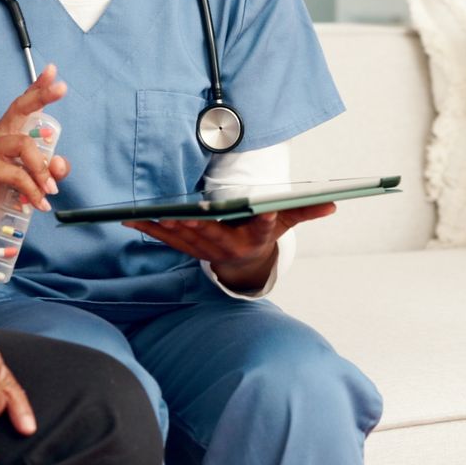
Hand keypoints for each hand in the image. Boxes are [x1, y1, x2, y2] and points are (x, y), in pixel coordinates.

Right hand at [0, 65, 69, 249]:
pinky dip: (33, 190)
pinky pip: (16, 174)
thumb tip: (59, 164)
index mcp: (11, 132)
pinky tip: (39, 203)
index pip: (24, 104)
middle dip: (41, 96)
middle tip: (61, 88)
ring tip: (49, 190)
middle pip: (19, 108)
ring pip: (24, 145)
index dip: (38, 87)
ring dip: (42, 169)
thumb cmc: (6, 190)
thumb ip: (51, 170)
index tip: (52, 71)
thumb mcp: (35, 178)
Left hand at [123, 203, 336, 291]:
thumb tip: (335, 202)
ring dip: (167, 227)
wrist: (244, 261)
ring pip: (185, 238)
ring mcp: (205, 249)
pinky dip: (149, 229)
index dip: (263, 220)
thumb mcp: (285, 220)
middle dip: (200, 225)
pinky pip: (167, 238)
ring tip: (150, 215)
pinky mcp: (187, 246)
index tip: (264, 211)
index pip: (262, 228)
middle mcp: (229, 246)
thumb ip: (305, 210)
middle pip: (215, 234)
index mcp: (255, 237)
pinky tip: (130, 218)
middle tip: (187, 213)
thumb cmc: (262, 231)